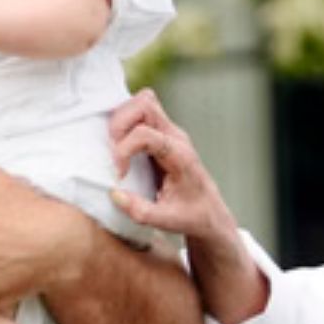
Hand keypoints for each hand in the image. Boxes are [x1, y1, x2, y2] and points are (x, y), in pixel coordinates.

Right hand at [107, 90, 239, 250]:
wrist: (209, 211)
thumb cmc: (192, 215)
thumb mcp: (167, 221)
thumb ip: (140, 211)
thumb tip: (114, 194)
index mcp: (180, 155)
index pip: (145, 134)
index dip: (124, 150)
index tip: (120, 175)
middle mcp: (176, 137)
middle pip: (145, 104)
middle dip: (120, 124)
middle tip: (114, 152)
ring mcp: (169, 132)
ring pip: (143, 101)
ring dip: (122, 119)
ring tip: (117, 147)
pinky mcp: (161, 134)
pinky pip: (141, 112)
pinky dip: (126, 121)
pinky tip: (121, 144)